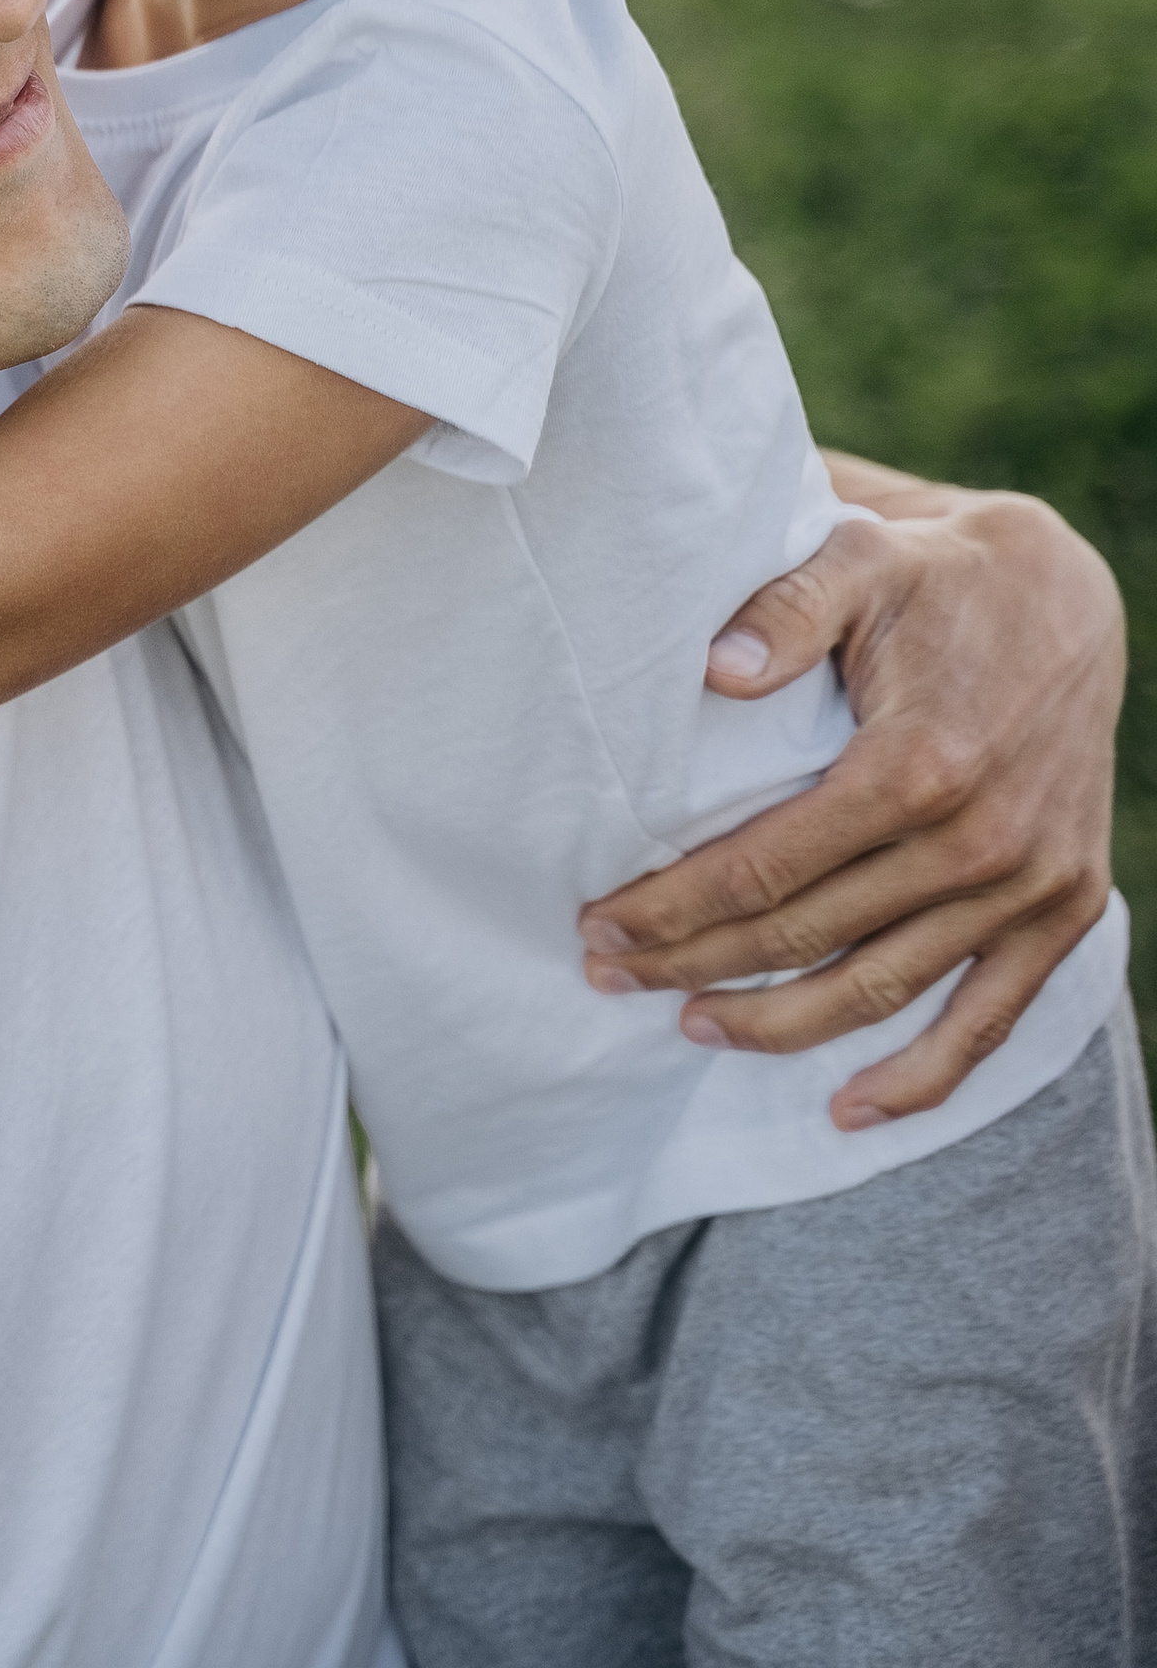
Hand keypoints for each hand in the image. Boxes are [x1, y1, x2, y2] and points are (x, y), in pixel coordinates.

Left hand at [578, 482, 1123, 1124]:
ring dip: (777, 1026)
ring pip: (880, 990)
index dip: (673, 906)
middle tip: (610, 974)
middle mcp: (978, 841)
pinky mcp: (1063, 910)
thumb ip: (784, 608)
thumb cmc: (936, 578)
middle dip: (694, 965)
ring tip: (690, 1028)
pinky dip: (920, 1078)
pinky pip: (988, 1020)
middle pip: (806, 936)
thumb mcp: (858, 559)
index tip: (599, 923)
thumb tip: (716, 670)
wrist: (1067, 595)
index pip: (765, 868)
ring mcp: (1027, 886)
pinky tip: (847, 1108)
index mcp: (916, 764)